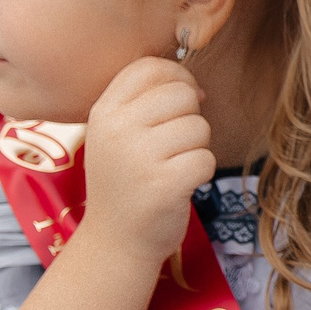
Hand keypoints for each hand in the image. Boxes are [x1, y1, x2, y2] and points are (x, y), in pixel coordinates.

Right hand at [79, 57, 212, 264]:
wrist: (115, 242)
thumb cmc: (126, 182)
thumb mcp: (117, 135)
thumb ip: (144, 102)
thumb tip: (195, 86)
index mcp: (104, 111)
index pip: (150, 67)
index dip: (176, 78)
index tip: (179, 103)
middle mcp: (116, 129)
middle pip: (182, 94)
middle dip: (190, 118)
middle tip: (172, 146)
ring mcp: (138, 157)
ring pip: (199, 127)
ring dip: (196, 149)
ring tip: (170, 168)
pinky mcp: (164, 184)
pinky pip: (206, 159)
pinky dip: (201, 173)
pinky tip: (179, 186)